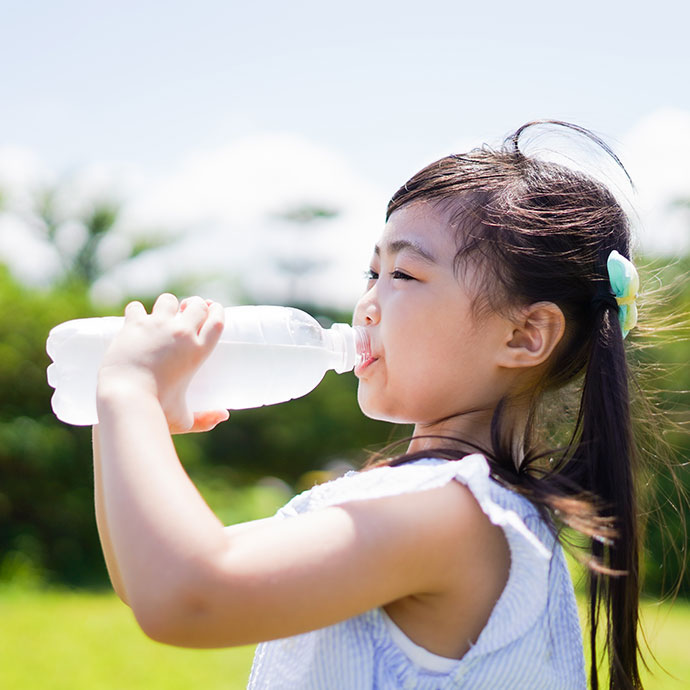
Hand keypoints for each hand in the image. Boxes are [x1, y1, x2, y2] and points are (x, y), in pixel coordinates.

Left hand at [97, 293, 227, 432]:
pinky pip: (136, 307)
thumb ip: (205, 420)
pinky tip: (135, 320)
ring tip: (161, 316)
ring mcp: (157, 326)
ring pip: (168, 300)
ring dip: (167, 305)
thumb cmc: (157, 411)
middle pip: (197, 305)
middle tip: (187, 311)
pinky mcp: (134, 325)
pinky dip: (136, 312)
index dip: (217, 310)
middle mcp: (182, 333)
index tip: (213, 309)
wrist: (126, 400)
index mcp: (199, 351)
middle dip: (194, 304)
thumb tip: (223, 416)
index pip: (217, 320)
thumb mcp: (185, 419)